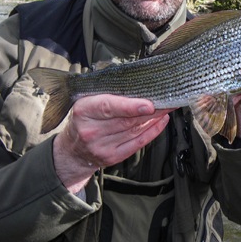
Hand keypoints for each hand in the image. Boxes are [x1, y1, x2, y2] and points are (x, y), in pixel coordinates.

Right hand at [52, 95, 171, 193]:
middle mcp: (91, 130)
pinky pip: (137, 143)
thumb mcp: (86, 101)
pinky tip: (161, 121)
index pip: (108, 107)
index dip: (130, 106)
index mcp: (83, 111)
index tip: (149, 104)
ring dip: (154, 119)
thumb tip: (137, 84)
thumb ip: (107, 93)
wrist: (73, 150)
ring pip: (135, 131)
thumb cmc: (84, 119)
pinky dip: (152, 131)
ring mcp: (101, 146)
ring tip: (167, 107)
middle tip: (167, 99)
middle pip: (126, 120)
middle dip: (151, 110)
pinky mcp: (112, 157)